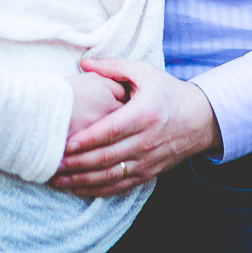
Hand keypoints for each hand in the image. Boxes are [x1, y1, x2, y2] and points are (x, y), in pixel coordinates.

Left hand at [51, 57, 222, 197]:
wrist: (199, 120)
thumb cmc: (167, 92)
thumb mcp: (144, 72)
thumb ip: (113, 67)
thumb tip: (84, 63)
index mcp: (144, 114)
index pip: (112, 130)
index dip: (88, 139)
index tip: (66, 143)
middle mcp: (146, 141)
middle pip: (107, 157)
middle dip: (77, 163)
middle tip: (52, 164)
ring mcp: (147, 161)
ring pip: (110, 176)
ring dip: (82, 180)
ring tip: (57, 179)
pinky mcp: (147, 174)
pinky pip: (119, 187)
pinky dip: (97, 190)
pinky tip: (77, 187)